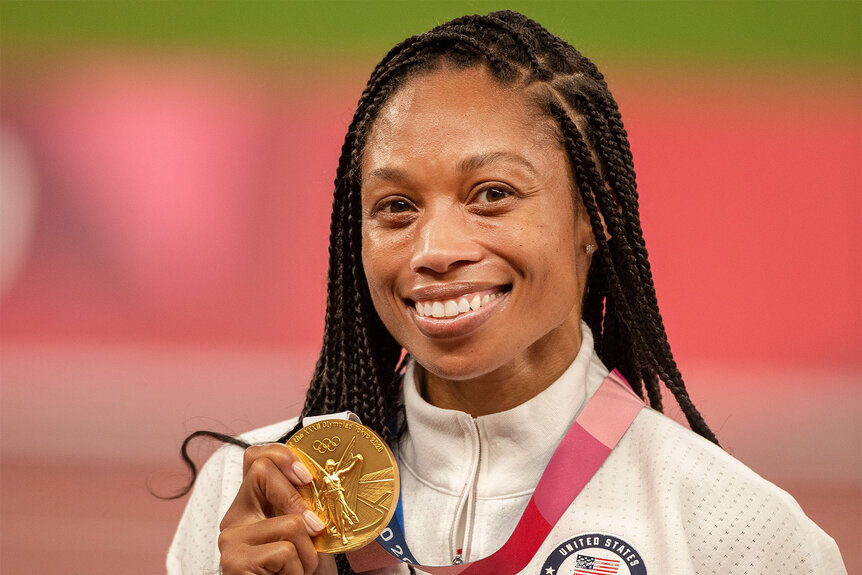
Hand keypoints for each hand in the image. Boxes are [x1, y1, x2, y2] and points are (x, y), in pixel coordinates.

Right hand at [218, 443, 336, 574]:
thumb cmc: (301, 570)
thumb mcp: (308, 531)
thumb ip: (307, 505)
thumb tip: (331, 479)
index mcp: (252, 503)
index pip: (255, 457)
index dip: (281, 455)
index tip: (307, 477)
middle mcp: (235, 517)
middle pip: (262, 471)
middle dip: (298, 500)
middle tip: (316, 530)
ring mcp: (231, 539)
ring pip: (288, 522)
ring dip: (307, 553)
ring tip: (298, 570)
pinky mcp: (234, 562)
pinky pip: (284, 552)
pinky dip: (298, 570)